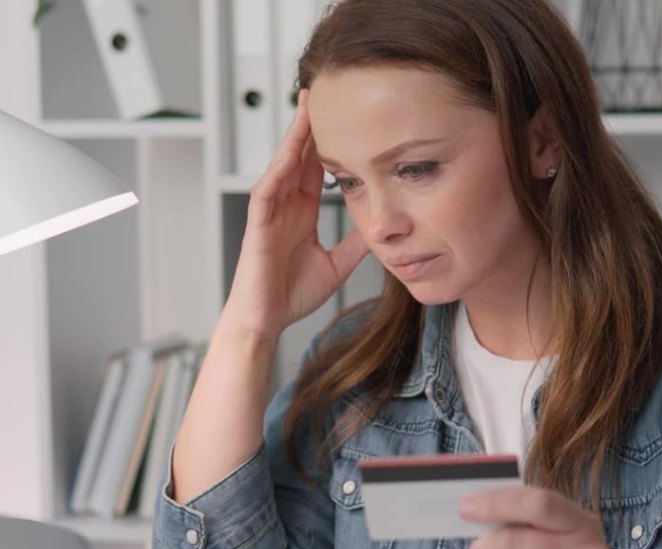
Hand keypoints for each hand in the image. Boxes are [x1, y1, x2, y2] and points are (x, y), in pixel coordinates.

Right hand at [224, 90, 368, 339]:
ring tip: (309, 104)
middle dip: (314, 126)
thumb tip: (382, 226)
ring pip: (283, 164)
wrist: (267, 321)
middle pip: (301, 157)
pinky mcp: (258, 225)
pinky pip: (267, 189)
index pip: (317, 169)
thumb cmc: (291, 295)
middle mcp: (286, 207)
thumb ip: (355, 243)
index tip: (353, 118)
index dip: (333, 143)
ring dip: (295, 135)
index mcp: (302, 214)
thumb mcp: (337, 264)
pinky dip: (278, 168)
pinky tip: (291, 149)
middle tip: (332, 91)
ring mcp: (270, 213)